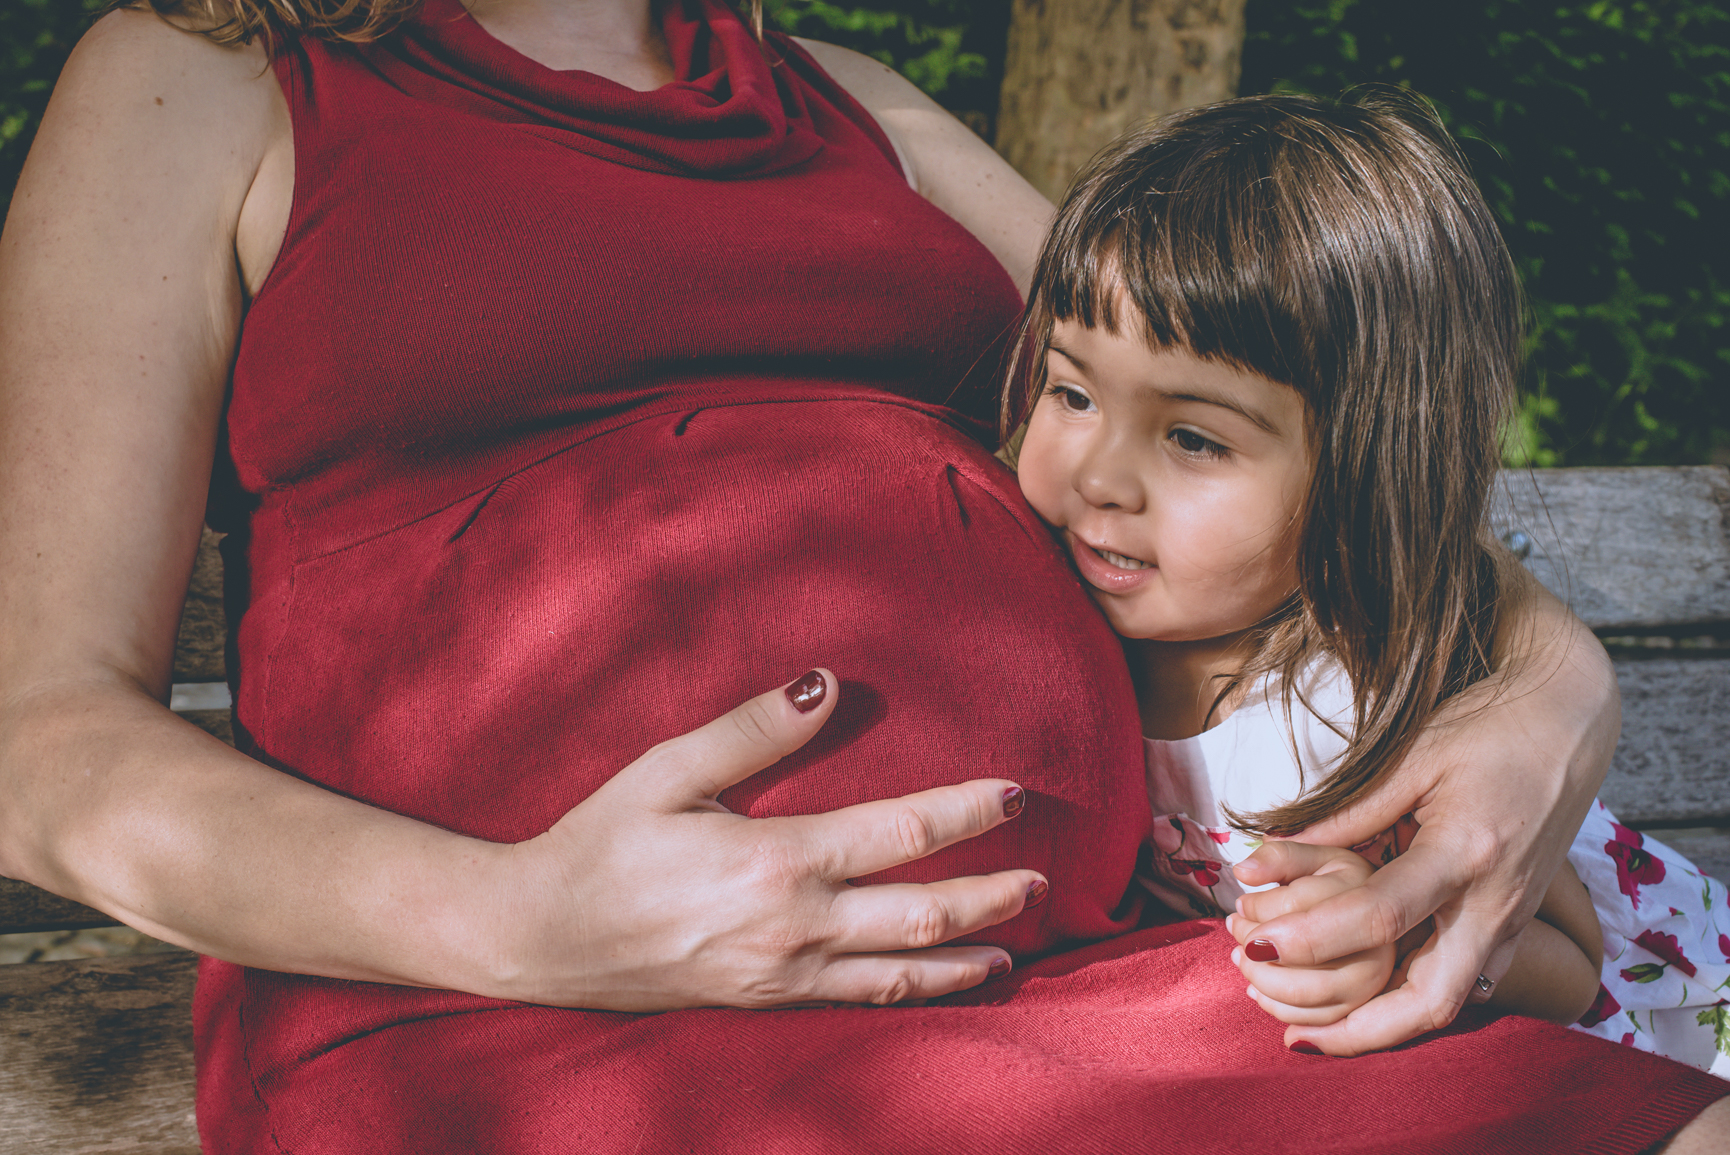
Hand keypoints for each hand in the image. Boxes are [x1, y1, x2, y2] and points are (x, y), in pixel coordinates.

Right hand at [480, 669, 1044, 1010]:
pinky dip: (914, 992)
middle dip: (991, 894)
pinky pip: (859, 1001)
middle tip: (1041, 877)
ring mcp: (784, 975)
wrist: (536, 939)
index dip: (966, 811)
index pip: (902, 831)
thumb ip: (751, 730)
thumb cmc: (597, 845)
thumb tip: (827, 684)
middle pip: (923, 912)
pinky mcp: (767, 1001)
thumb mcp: (665, 772)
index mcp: (777, 861)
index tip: (1012, 791)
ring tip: (1016, 944)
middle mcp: (795, 926)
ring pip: (903, 972)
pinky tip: (941, 984)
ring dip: (967, 956)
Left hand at [1229, 602, 1616, 1053]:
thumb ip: (1345, 815)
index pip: (1381, 916)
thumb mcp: (1412, 757)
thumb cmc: (1490, 727)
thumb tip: (1270, 860)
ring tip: (1313, 1027)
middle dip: (1358, 1031)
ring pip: (1451, 1003)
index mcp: (1468, 852)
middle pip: (1430, 1000)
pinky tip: (1362, 1000)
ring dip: (1383, 1026)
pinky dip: (1410, 1001)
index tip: (1255, 944)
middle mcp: (1496, 901)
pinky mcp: (1514, 921)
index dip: (1311, 937)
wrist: (1572, 723)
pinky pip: (1463, 982)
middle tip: (1291, 1034)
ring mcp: (1511, 918)